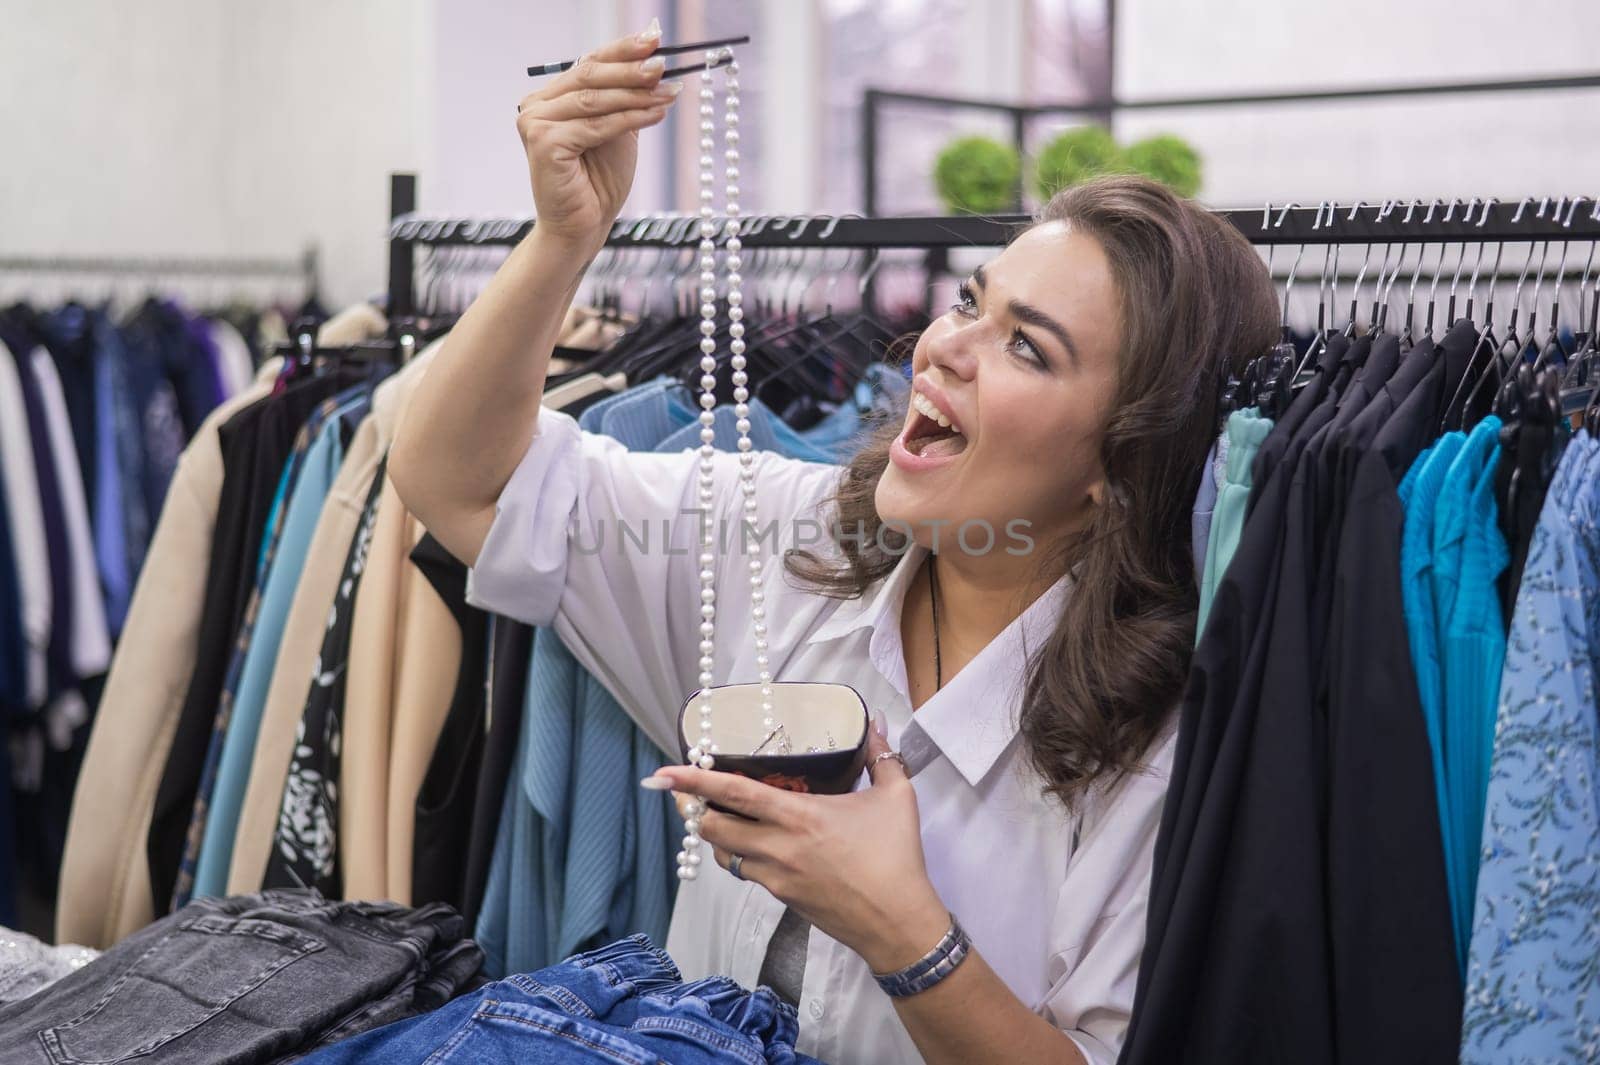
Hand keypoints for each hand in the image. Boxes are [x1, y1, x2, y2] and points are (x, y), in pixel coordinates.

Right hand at [515, 20, 682, 248]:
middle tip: (664, 64)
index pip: (588, 63)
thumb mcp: (617, 130)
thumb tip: (654, 62)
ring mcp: (535, 123)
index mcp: (549, 97)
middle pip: (590, 75)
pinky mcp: (543, 143)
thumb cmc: (599, 182)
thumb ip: (626, 98)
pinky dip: (630, 118)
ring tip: (668, 92)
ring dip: (636, 95)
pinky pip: (596, 125)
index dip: (622, 49)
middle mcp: (535, 105)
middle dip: (631, 69)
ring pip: (595, 100)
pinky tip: (657, 113)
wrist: (582, 227)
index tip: (654, 37)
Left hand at [649, 718, 950, 973]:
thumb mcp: (896, 797)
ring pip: (723, 854)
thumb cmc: (897, 858)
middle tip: (679, 790)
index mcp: (799, 816)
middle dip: (689, 808)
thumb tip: (876, 722)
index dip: (695, 782)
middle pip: (711, 829)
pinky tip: (752, 841)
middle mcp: (778, 847)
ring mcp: (775, 876)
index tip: (665, 773)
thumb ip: (881, 755)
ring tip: (712, 813)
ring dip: (713, 833)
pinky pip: (746, 871)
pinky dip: (738, 854)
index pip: (734, 794)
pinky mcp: (781, 897)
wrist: (896, 924)